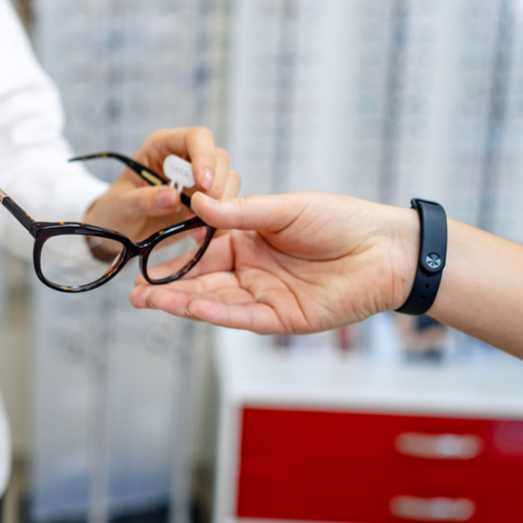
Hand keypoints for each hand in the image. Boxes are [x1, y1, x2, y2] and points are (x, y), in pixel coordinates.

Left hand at [83, 128, 238, 241]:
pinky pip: (226, 202)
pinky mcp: (205, 200)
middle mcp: (184, 156)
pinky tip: (201, 231)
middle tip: (200, 211)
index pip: (196, 137)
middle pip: (218, 158)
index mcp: (162, 146)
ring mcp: (197, 178)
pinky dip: (220, 217)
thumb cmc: (115, 209)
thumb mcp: (121, 205)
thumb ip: (143, 200)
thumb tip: (172, 198)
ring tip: (195, 222)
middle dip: (215, 185)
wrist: (119, 229)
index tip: (203, 184)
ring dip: (219, 202)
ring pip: (228, 179)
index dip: (204, 157)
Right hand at [130, 191, 420, 333]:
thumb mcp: (285, 209)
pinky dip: (213, 313)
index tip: (144, 257)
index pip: (201, 249)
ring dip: (181, 302)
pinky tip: (187, 307)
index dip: (173, 255)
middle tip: (134, 291)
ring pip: (215, 301)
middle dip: (167, 287)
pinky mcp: (283, 318)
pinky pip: (241, 317)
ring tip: (147, 300)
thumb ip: (240, 212)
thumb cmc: (341, 220)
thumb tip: (197, 204)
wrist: (387, 249)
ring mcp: (265, 296)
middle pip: (201, 281)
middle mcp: (252, 271)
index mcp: (249, 241)